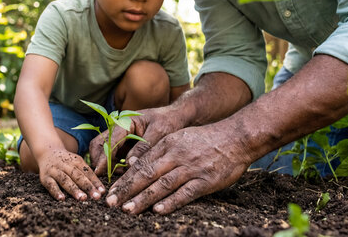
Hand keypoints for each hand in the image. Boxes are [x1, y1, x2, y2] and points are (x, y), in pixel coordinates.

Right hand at [37, 148, 105, 200]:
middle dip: (87, 186)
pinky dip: (56, 192)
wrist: (47, 152)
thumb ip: (86, 173)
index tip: (102, 192)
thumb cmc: (66, 162)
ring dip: (74, 189)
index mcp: (76, 160)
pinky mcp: (45, 177)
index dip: (95, 182)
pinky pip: (50, 185)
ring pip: (65, 180)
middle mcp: (65, 164)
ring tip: (82, 198)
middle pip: (77, 175)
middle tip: (96, 196)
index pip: (87, 172)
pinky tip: (62, 199)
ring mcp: (55, 170)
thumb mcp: (76, 163)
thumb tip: (100, 188)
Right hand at [89, 105, 184, 175]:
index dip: (104, 157)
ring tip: (122, 175)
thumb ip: (144, 147)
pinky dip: (115, 166)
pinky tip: (126, 173)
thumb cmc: (168, 121)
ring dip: (108, 165)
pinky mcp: (124, 146)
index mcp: (125, 121)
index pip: (109, 141)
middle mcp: (118, 129)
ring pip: (103, 152)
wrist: (176, 117)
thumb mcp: (159, 132)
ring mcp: (120, 137)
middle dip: (100, 161)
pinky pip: (113, 157)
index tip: (99, 172)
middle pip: (98, 145)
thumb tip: (129, 164)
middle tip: (106, 176)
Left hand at [104, 123, 252, 214]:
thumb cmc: (205, 139)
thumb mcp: (179, 137)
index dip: (124, 179)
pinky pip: (185, 193)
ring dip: (143, 198)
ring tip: (128, 209)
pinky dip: (171, 202)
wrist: (236, 137)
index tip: (111, 190)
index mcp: (167, 144)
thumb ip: (160, 151)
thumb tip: (137, 166)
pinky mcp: (206, 181)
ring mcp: (191, 168)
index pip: (140, 163)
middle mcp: (176, 155)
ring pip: (162, 185)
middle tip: (111, 202)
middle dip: (127, 189)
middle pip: (146, 174)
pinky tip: (158, 210)